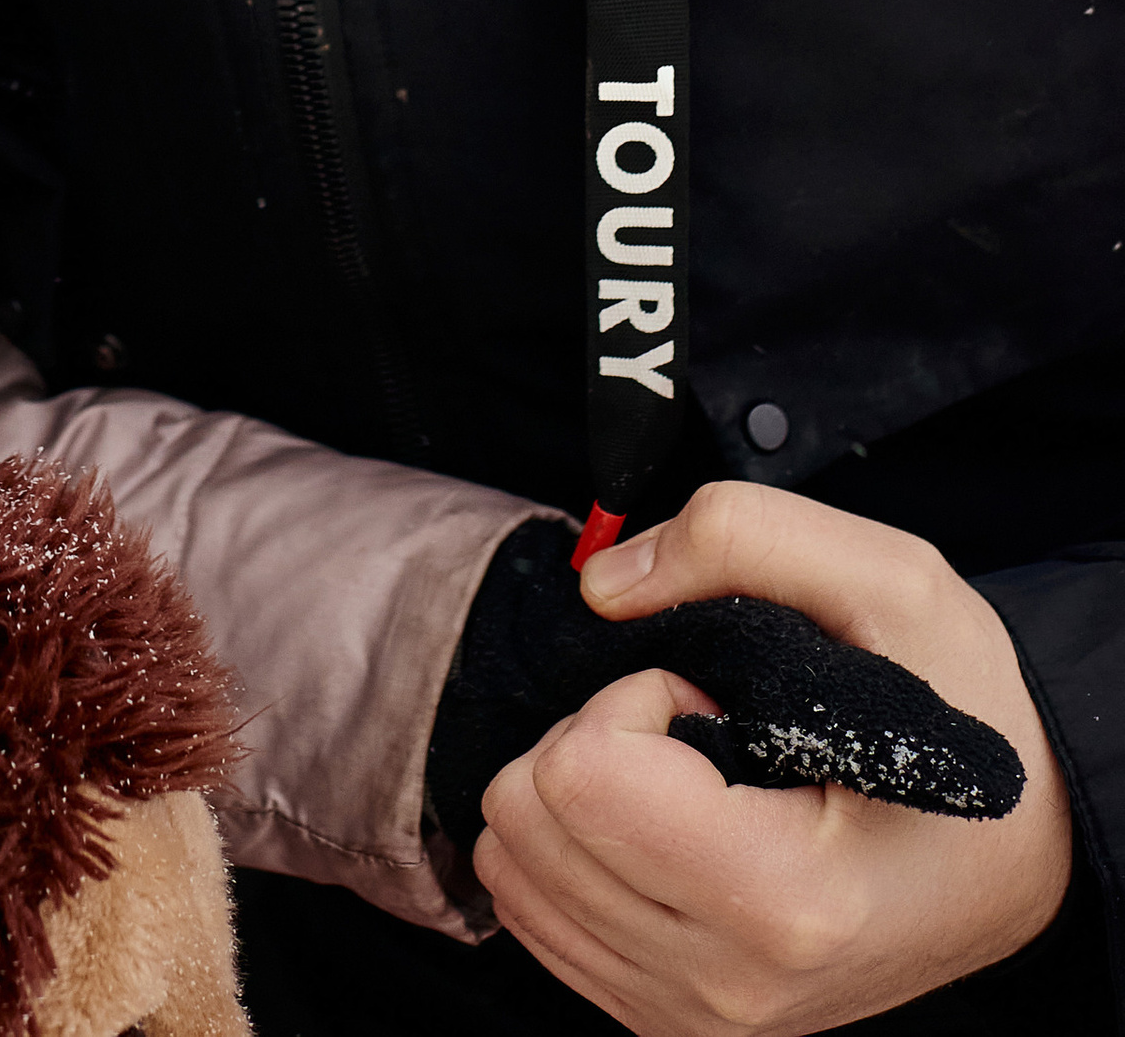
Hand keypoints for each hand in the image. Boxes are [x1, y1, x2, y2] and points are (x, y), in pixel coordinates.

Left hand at [473, 481, 1071, 1033]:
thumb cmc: (961, 719)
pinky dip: (572, 844)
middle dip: (598, 736)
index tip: (714, 697)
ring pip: (511, 867)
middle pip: (525, 817)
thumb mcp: (892, 583)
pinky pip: (531, 912)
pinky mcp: (666, 1017)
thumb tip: (603, 584)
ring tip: (692, 780)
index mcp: (786, 899)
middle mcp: (731, 982)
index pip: (580, 774)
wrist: (1013, 848)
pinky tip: (661, 824)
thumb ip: (739, 536)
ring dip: (583, 791)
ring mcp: (695, 1014)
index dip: (636, 693)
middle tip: (703, 732)